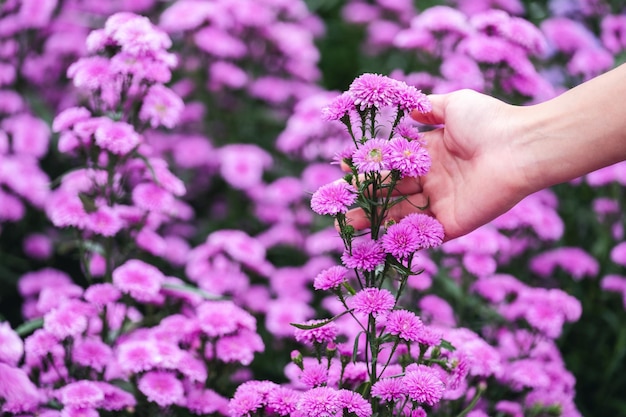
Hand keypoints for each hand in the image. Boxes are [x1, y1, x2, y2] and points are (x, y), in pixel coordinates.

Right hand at [345, 89, 528, 240]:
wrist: (520, 148)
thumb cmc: (489, 122)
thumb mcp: (454, 104)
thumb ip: (428, 106)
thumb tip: (407, 107)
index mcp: (432, 154)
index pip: (393, 163)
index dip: (370, 165)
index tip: (343, 166)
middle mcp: (434, 180)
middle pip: (392, 191)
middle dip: (365, 195)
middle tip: (339, 201)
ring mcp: (442, 204)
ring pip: (400, 214)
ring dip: (374, 218)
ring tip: (347, 220)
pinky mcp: (452, 225)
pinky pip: (421, 233)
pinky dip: (399, 236)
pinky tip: (374, 235)